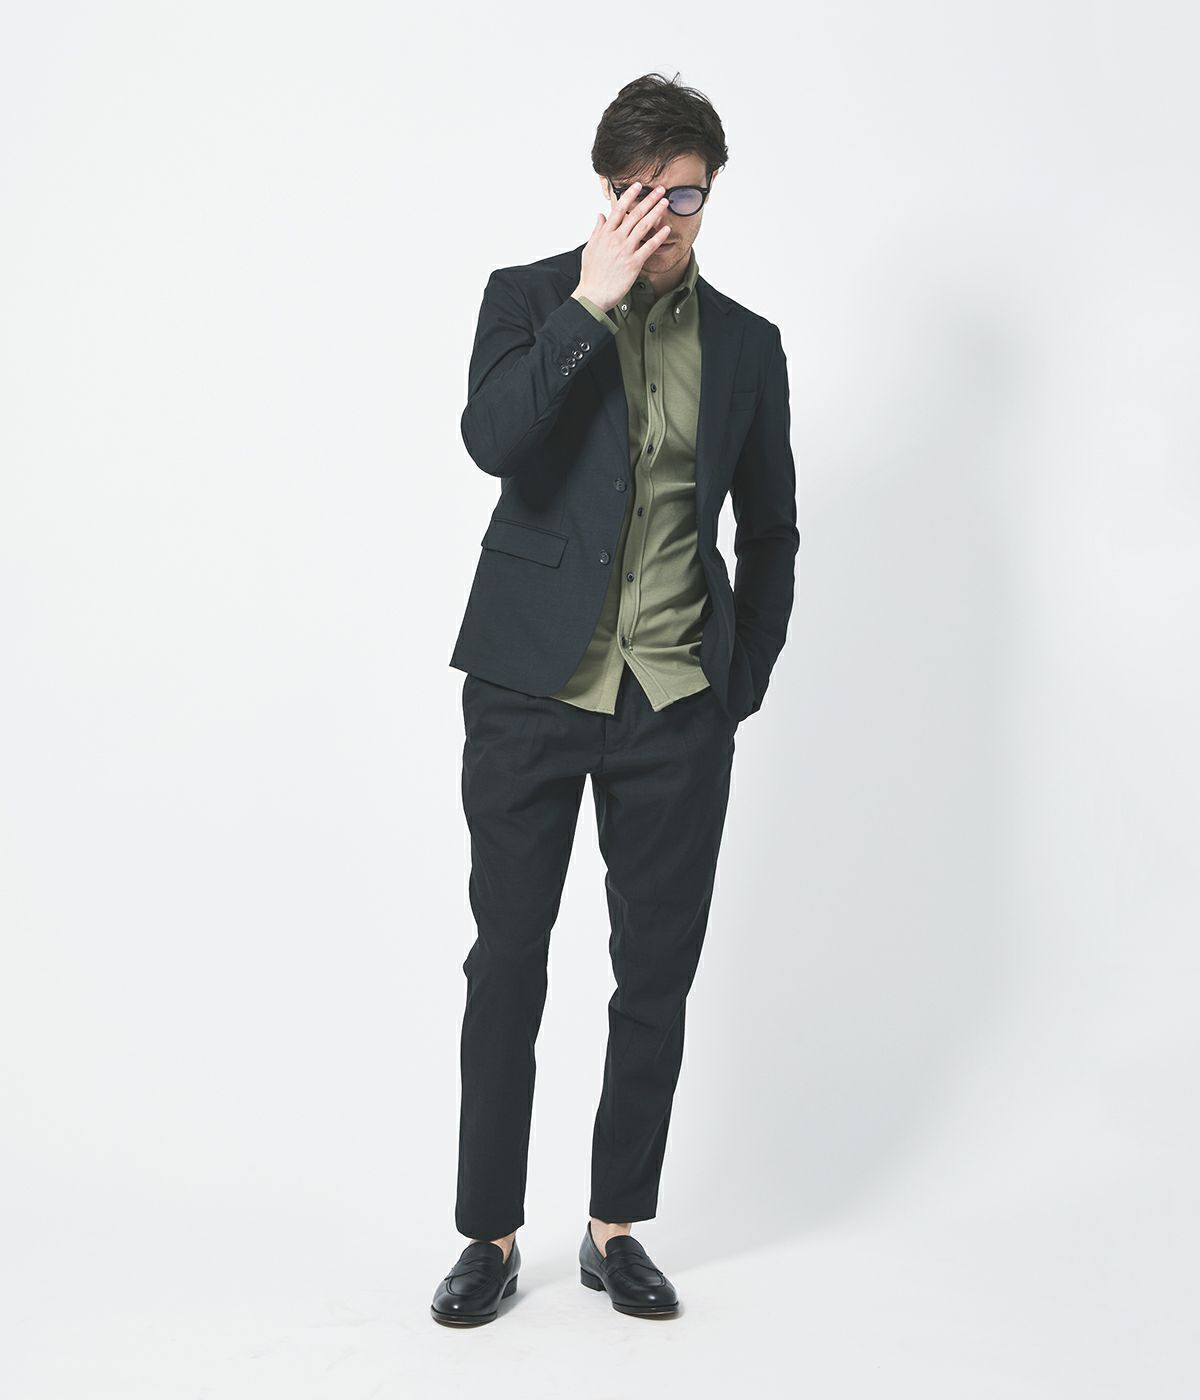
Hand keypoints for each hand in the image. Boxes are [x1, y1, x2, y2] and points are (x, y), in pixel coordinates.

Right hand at [573, 182, 671, 311]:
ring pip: (643, 227)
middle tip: (660, 189)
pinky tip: (666, 229)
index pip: (618, 209)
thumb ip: (597, 230)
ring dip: (656, 212)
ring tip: (665, 203)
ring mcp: (625, 250)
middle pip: (635, 214)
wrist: (593, 294)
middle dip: (649, 200)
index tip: (638, 186)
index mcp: (605, 234)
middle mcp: (616, 239)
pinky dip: (658, 237)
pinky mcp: (634, 263)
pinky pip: (649, 247)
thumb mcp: (590, 248)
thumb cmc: (591, 273)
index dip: (629, 196)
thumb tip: (600, 215)